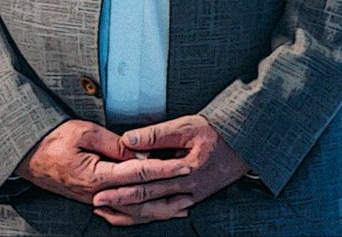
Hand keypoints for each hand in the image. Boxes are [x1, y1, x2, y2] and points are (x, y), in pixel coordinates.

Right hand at [14, 119, 186, 212]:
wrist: (26, 155)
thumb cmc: (52, 139)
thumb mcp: (83, 132)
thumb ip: (114, 143)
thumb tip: (141, 152)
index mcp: (97, 176)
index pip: (139, 173)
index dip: (164, 169)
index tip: (184, 166)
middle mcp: (98, 194)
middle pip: (142, 200)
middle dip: (169, 194)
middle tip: (192, 189)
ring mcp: (95, 200)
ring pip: (134, 212)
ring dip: (160, 210)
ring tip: (182, 206)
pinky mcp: (93, 200)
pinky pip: (122, 214)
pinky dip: (141, 215)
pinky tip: (154, 212)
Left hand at [87, 115, 248, 225]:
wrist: (245, 143)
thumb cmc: (215, 132)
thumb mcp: (185, 127)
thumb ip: (155, 135)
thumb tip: (127, 141)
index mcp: (184, 170)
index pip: (146, 181)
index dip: (121, 186)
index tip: (100, 188)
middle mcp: (188, 188)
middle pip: (148, 200)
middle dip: (121, 203)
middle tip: (97, 203)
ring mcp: (192, 195)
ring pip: (157, 210)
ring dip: (133, 213)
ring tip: (109, 212)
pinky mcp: (193, 197)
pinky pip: (167, 210)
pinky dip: (150, 214)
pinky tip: (136, 214)